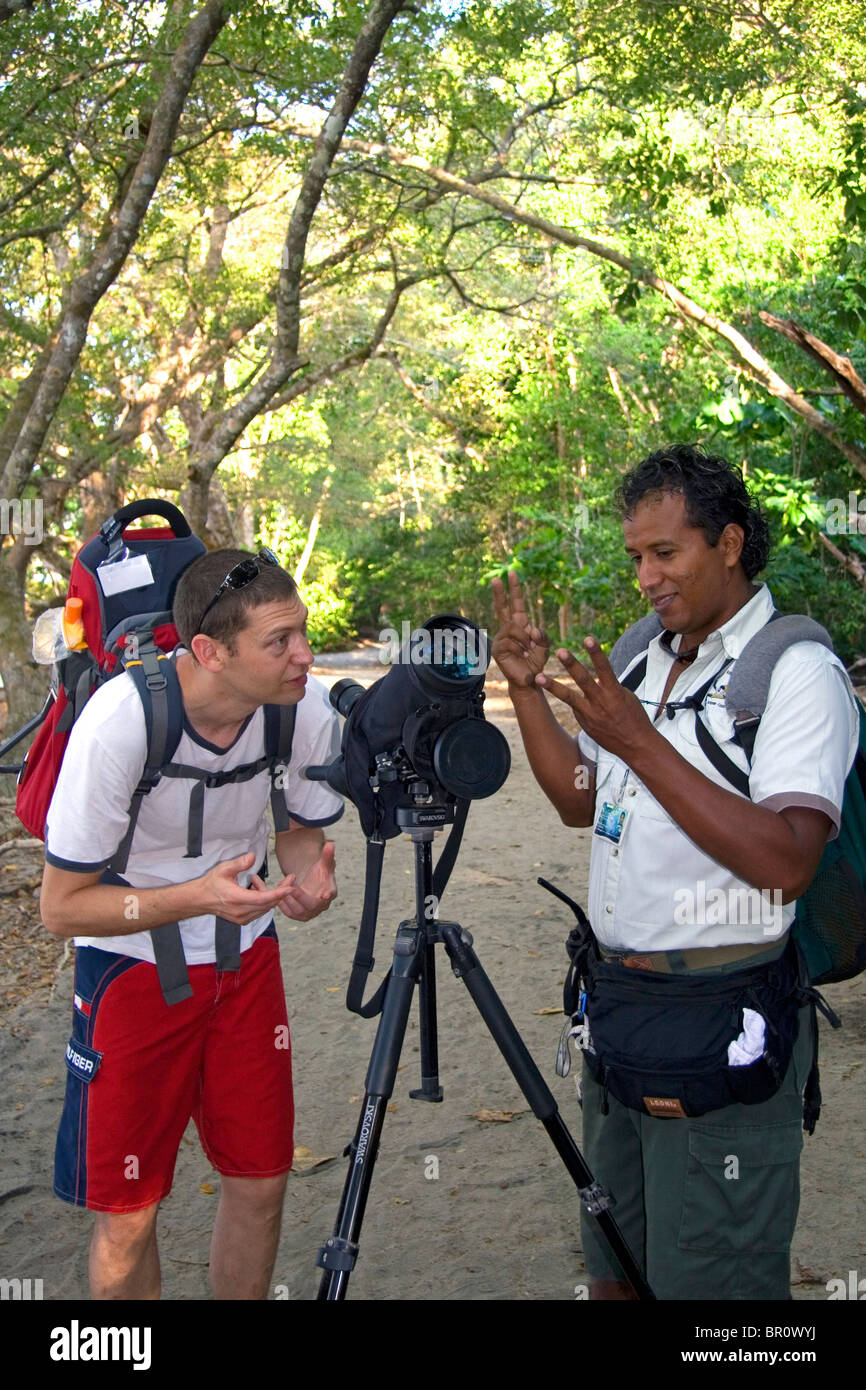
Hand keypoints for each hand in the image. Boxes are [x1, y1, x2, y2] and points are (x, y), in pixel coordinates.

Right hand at [200, 852, 297, 925]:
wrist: (200, 899)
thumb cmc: (212, 883)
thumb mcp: (224, 869)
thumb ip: (239, 863)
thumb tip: (252, 857)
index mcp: (236, 899)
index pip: (263, 898)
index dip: (278, 893)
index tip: (290, 887)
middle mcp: (241, 912)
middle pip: (268, 904)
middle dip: (281, 892)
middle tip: (289, 879)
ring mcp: (242, 918)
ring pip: (266, 908)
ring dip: (271, 895)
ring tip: (258, 881)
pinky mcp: (243, 920)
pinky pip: (260, 911)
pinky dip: (264, 900)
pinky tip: (255, 889)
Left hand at [264, 840, 336, 922]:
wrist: (312, 885)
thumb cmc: (320, 874)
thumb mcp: (324, 864)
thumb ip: (327, 855)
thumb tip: (330, 844)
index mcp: (330, 892)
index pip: (330, 894)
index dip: (327, 895)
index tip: (324, 895)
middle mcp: (321, 906)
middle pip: (311, 905)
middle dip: (300, 896)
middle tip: (290, 886)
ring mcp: (310, 913)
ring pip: (298, 911)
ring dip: (288, 899)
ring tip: (281, 885)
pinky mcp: (299, 916)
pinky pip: (290, 913)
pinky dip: (282, 905)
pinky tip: (277, 893)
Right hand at [491, 570, 549, 689]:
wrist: (529, 680)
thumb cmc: (535, 663)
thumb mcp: (544, 647)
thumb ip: (541, 635)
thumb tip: (530, 629)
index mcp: (520, 626)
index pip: (515, 604)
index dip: (514, 589)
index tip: (511, 573)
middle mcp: (508, 630)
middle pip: (502, 607)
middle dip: (500, 593)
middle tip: (496, 578)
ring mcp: (501, 639)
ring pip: (512, 628)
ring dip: (524, 639)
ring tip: (529, 650)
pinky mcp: (497, 650)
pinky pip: (510, 642)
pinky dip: (520, 648)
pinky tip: (523, 656)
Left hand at [535, 637, 654, 760]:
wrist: (636, 745)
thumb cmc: (634, 717)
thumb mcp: (626, 696)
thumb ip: (610, 686)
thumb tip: (598, 677)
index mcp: (614, 692)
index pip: (605, 668)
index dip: (596, 652)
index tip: (588, 639)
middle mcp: (601, 701)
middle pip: (584, 680)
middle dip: (572, 665)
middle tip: (560, 651)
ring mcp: (590, 714)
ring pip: (569, 697)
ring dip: (553, 686)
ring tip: (539, 677)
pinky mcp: (584, 723)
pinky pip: (574, 708)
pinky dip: (569, 699)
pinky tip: (560, 692)